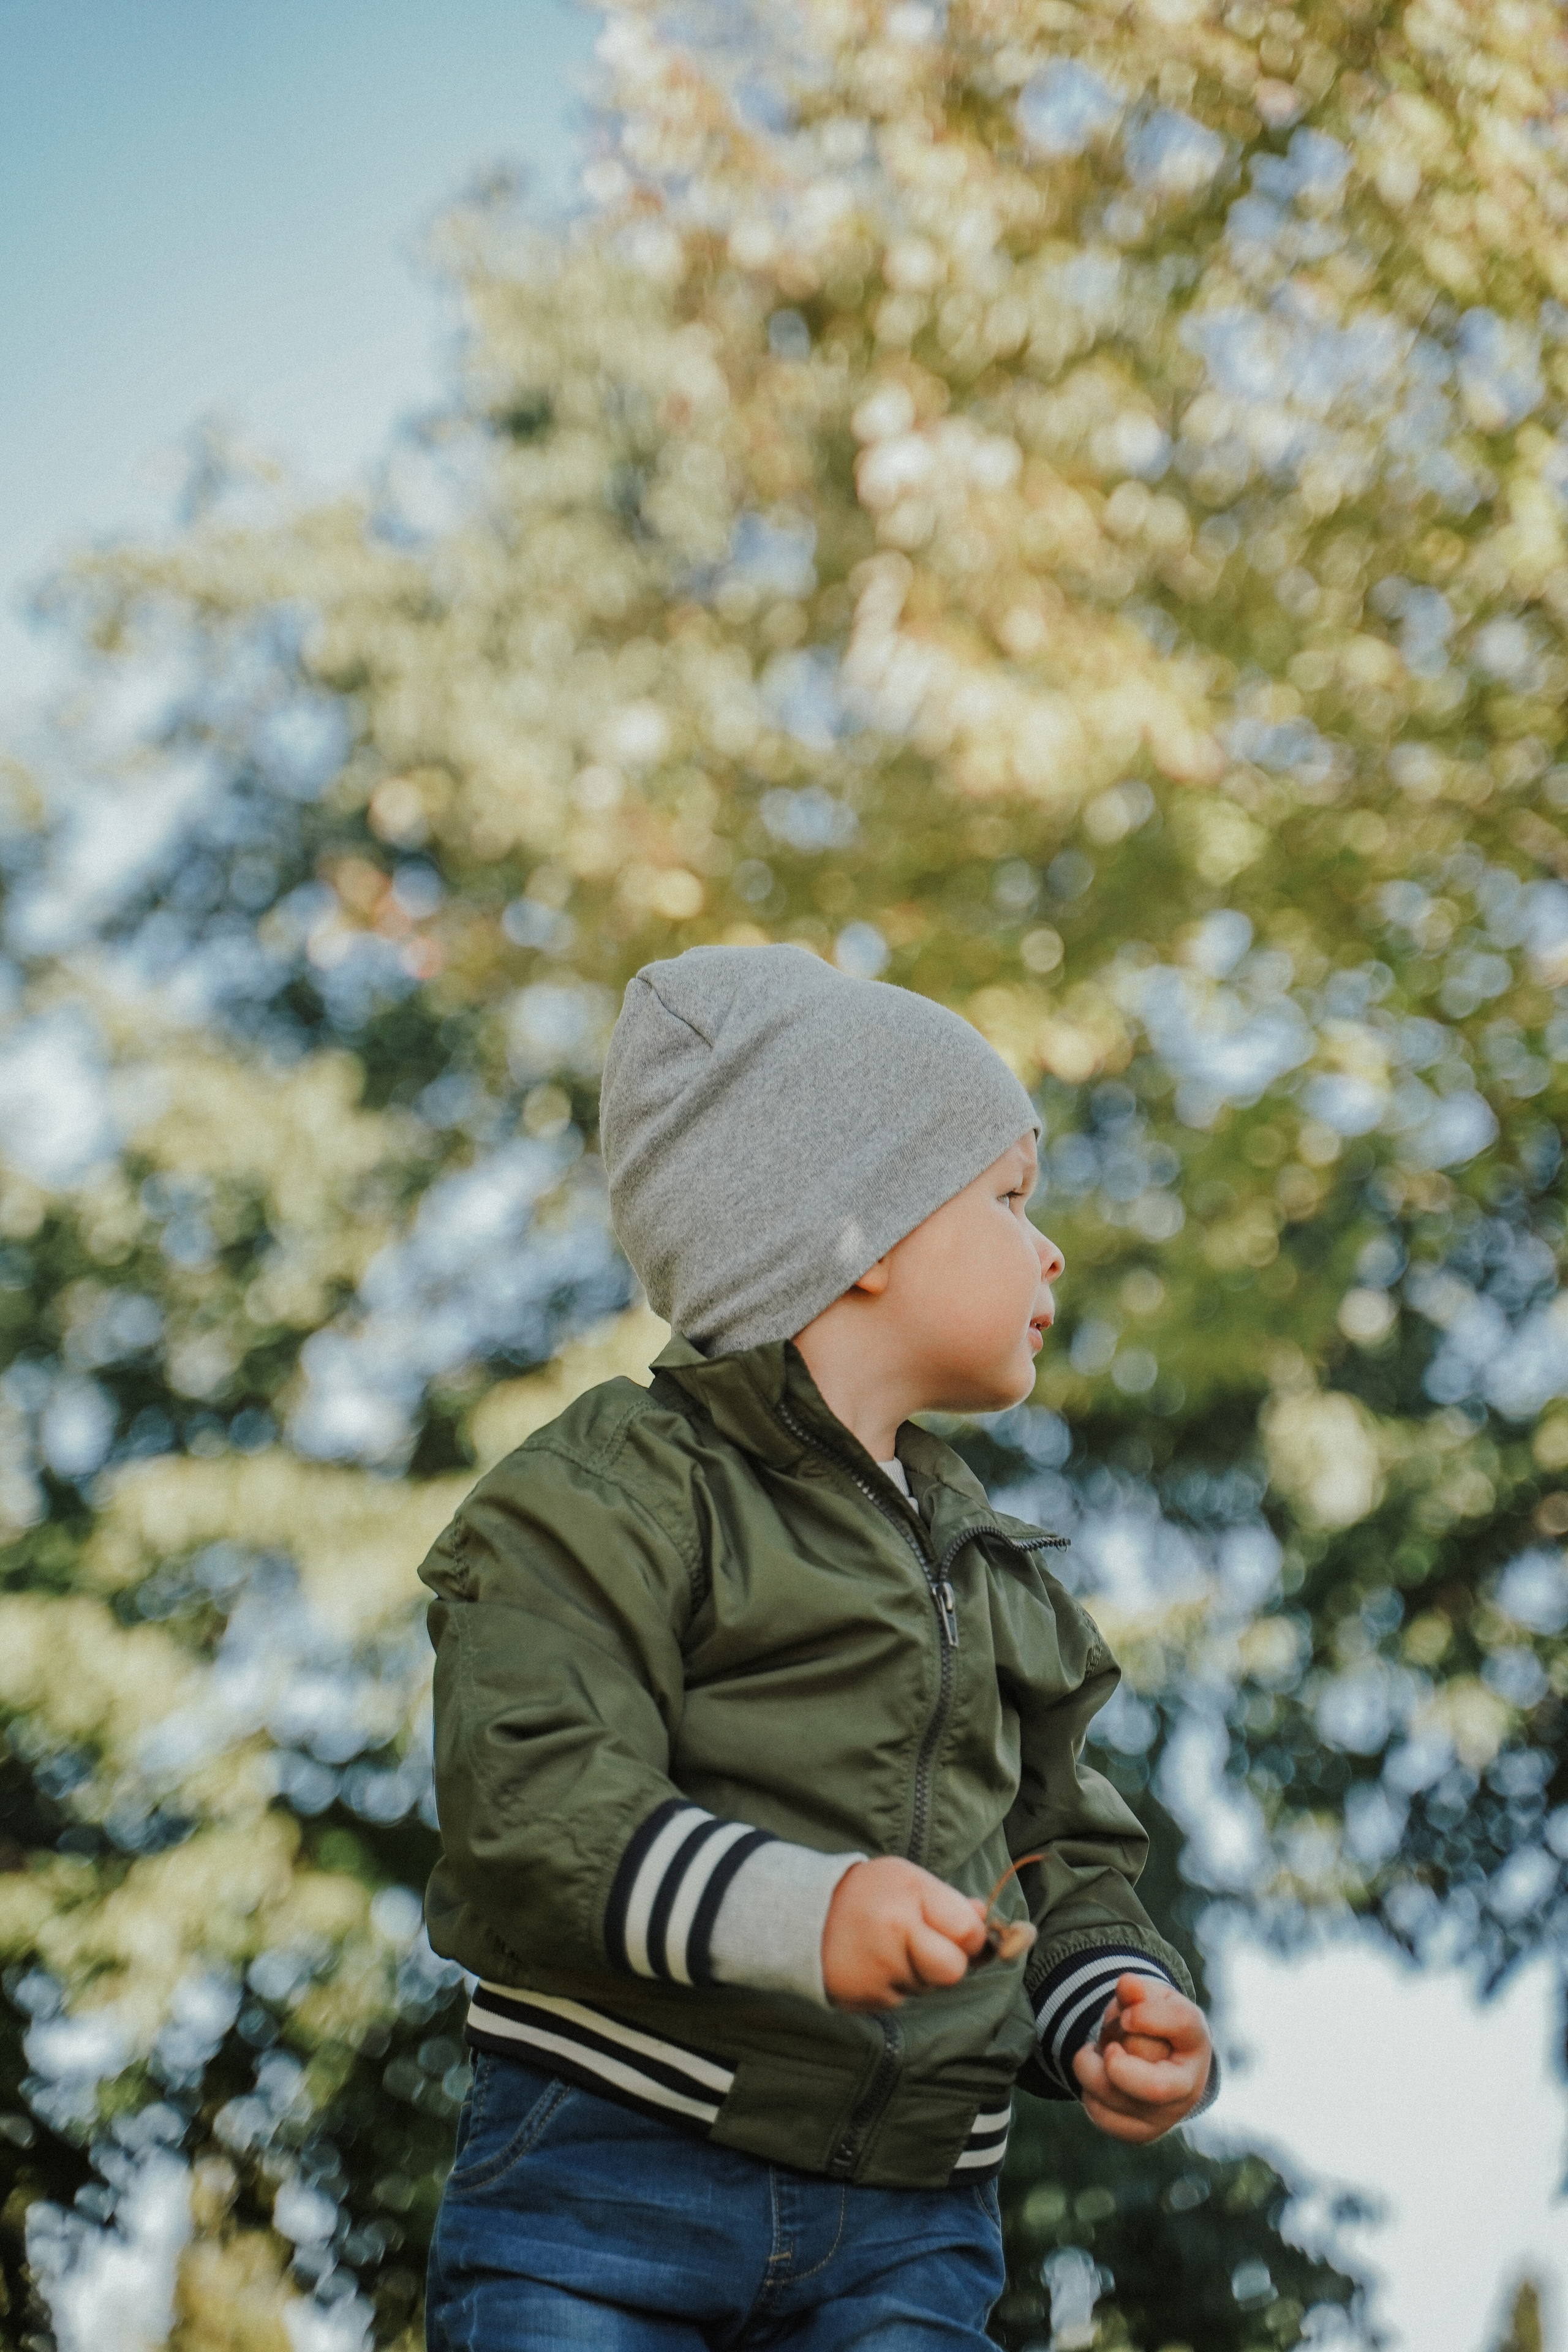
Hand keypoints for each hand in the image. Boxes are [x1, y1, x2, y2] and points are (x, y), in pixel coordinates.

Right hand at [822, 1857, 988, 2009]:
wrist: (800, 1914)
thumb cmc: (866, 1893)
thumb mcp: (907, 1880)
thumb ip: (948, 1900)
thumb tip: (984, 1917)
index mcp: (910, 1895)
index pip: (968, 1931)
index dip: (971, 1935)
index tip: (958, 1930)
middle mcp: (895, 1934)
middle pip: (953, 1971)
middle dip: (949, 1963)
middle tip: (929, 1945)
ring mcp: (879, 1971)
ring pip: (927, 1987)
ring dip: (919, 1972)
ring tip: (888, 1946)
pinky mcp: (866, 1999)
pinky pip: (900, 1999)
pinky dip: (895, 1984)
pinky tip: (874, 1962)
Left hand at [1073, 1974, 1211, 2142]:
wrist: (1161, 2061)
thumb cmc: (1155, 2022)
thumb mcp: (1152, 1999)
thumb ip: (1139, 1992)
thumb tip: (1126, 1985)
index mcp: (1195, 2041)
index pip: (1181, 2024)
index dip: (1148, 2016)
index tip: (1126, 2016)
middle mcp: (1189, 2087)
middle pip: (1152, 2087)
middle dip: (1116, 2064)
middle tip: (1108, 2047)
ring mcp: (1166, 2116)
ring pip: (1115, 2100)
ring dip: (1091, 2068)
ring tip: (1098, 2054)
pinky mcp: (1141, 2133)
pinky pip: (1101, 2115)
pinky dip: (1088, 2092)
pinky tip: (1100, 2078)